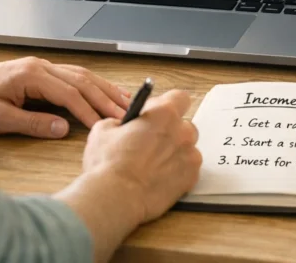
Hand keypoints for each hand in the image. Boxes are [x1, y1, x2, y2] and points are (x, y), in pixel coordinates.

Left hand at [0, 57, 129, 138]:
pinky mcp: (39, 71)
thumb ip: (33, 123)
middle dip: (105, 98)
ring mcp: (41, 66)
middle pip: (82, 81)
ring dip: (104, 89)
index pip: (70, 93)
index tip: (106, 125)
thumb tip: (64, 128)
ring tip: (125, 102)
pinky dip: (91, 84)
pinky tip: (103, 92)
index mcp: (31, 75)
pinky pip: (72, 76)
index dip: (90, 110)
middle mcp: (40, 66)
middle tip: (127, 115)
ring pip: (81, 75)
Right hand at [80, 90, 202, 223]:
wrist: (115, 197)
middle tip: (153, 143)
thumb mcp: (103, 129)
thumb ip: (120, 122)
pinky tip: (160, 178)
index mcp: (163, 113)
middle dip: (171, 131)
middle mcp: (182, 131)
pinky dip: (178, 172)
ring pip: (188, 148)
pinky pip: (189, 169)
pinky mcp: (191, 178)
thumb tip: (124, 126)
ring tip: (155, 164)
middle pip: (185, 125)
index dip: (167, 105)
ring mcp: (189, 155)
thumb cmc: (107, 162)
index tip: (156, 114)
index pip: (180, 98)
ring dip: (176, 152)